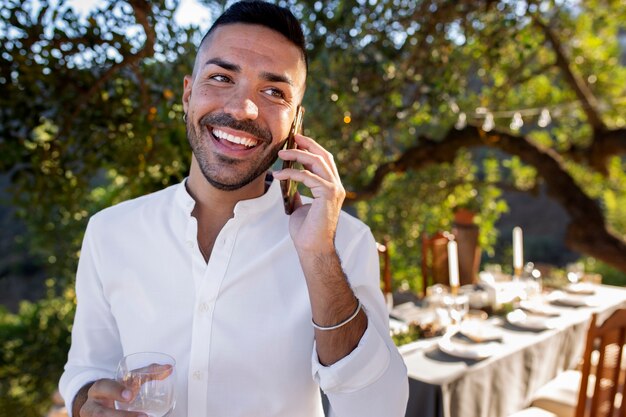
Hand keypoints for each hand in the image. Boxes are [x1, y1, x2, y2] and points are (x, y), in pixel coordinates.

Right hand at [78, 378, 143, 416]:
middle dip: (120, 416)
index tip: (131, 395)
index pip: (103, 386)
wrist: (99, 403)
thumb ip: (147, 374)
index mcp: (98, 389)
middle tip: (143, 416)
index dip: (115, 391)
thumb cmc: (116, 390)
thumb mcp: (126, 381)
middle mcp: (91, 406)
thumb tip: (168, 368)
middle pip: (100, 414)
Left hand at [274, 134, 344, 252]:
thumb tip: (287, 183)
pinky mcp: (328, 195)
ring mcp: (334, 190)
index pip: (324, 160)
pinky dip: (292, 174)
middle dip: (307, 144)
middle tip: (291, 137)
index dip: (312, 148)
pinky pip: (308, 177)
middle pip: (323, 156)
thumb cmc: (307, 231)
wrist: (312, 248)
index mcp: (332, 187)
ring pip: (317, 162)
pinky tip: (278, 176)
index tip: (297, 139)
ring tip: (281, 154)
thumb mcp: (299, 207)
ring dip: (298, 155)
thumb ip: (297, 194)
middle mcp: (336, 186)